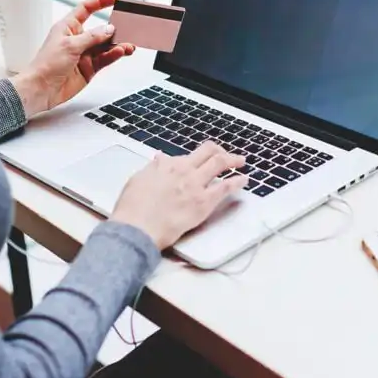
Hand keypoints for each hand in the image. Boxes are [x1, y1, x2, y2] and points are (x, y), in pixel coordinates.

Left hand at [10, 0, 135, 117]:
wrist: (41, 89)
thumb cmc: (46, 65)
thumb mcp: (70, 45)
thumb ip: (92, 37)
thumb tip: (108, 29)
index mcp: (68, 27)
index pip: (87, 8)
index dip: (101, 1)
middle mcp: (77, 39)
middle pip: (100, 29)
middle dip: (115, 28)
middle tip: (128, 26)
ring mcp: (84, 54)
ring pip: (106, 46)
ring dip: (117, 44)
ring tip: (127, 45)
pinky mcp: (89, 68)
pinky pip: (105, 59)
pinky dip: (114, 55)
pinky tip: (120, 52)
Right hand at [111, 143, 248, 249]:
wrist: (137, 227)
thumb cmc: (133, 208)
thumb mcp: (139, 180)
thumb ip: (153, 169)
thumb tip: (159, 159)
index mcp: (168, 165)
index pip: (189, 155)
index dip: (197, 157)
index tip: (200, 160)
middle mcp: (184, 170)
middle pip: (208, 152)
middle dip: (220, 151)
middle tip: (226, 154)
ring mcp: (196, 185)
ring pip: (220, 163)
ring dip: (233, 160)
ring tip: (240, 161)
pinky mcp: (204, 202)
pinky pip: (226, 187)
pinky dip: (237, 181)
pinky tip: (244, 180)